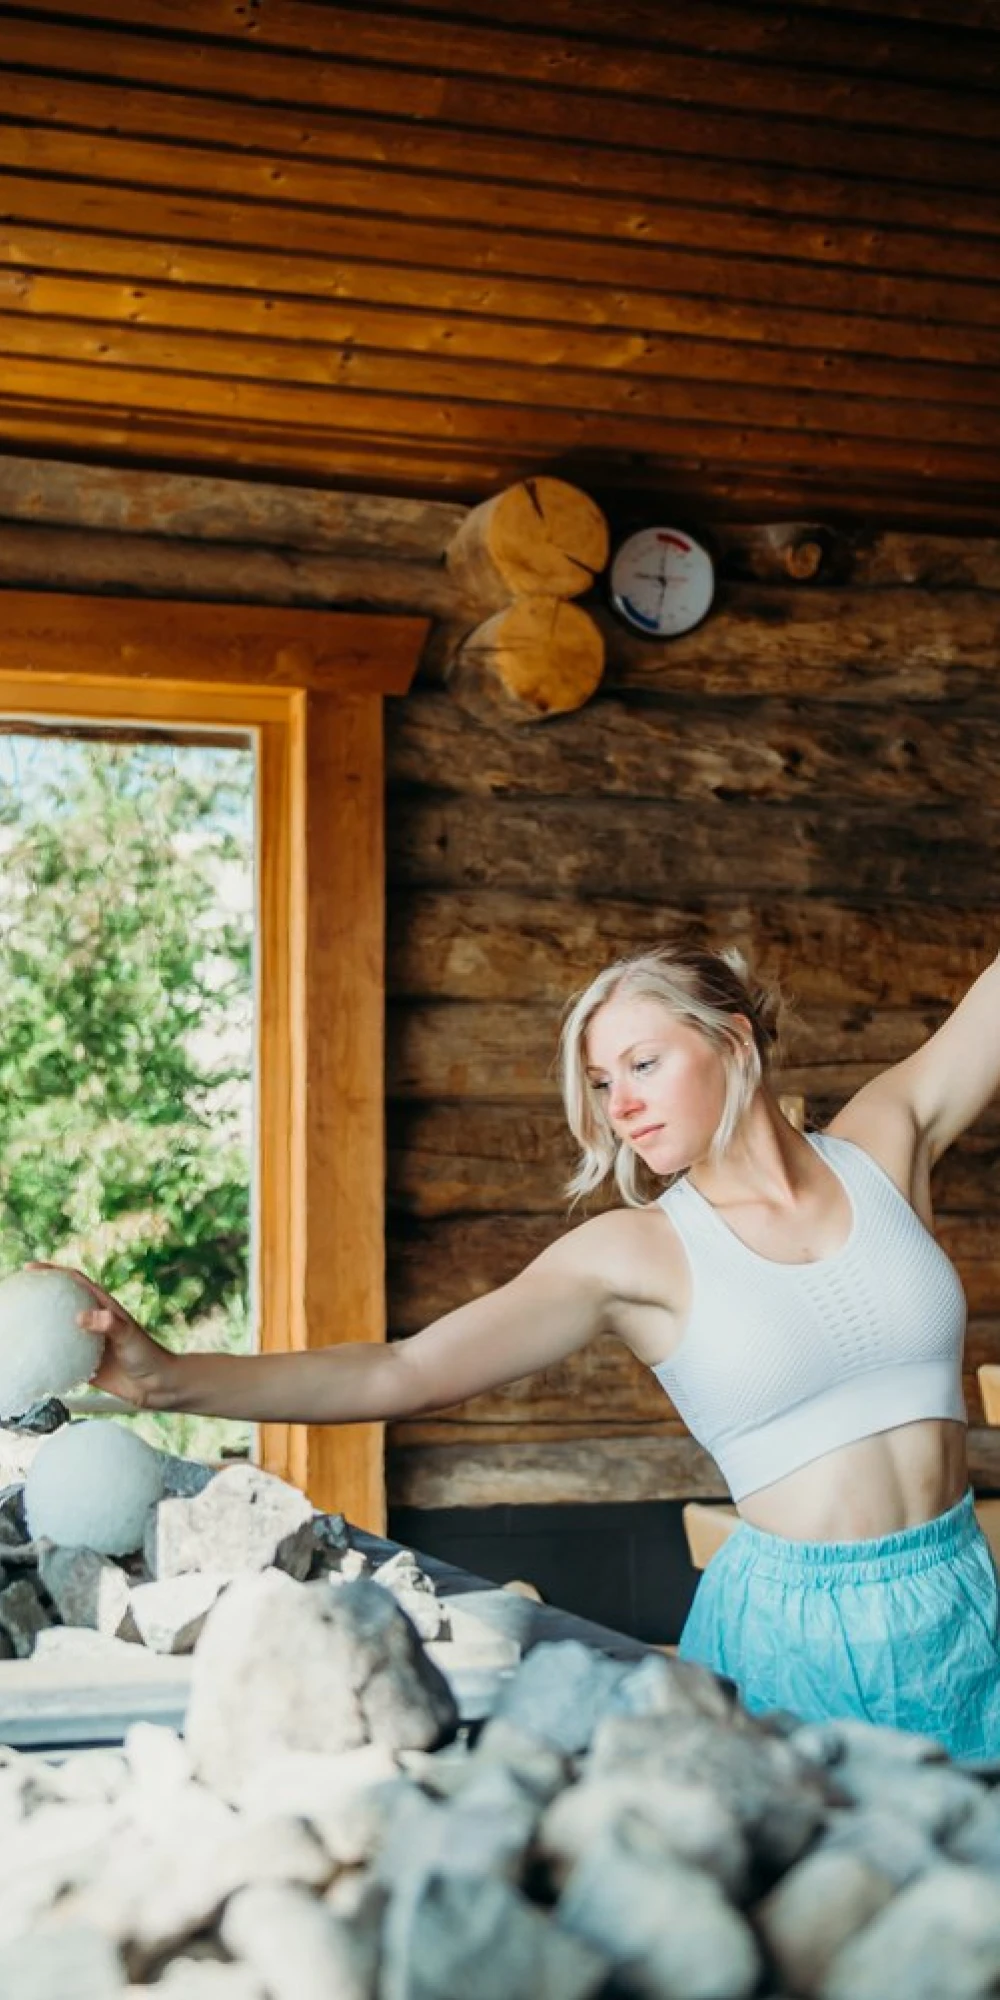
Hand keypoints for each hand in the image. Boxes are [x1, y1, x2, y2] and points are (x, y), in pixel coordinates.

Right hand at [26, 1263, 177, 1410]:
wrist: (157, 1386)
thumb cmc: (149, 1355)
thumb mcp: (129, 1336)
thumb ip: (109, 1324)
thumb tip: (81, 1317)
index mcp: (103, 1308)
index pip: (75, 1283)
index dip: (54, 1272)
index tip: (32, 1269)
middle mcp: (93, 1323)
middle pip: (62, 1303)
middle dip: (42, 1295)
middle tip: (19, 1295)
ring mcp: (88, 1343)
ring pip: (59, 1330)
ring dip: (42, 1326)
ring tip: (19, 1325)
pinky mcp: (85, 1364)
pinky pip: (61, 1358)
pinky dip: (48, 1355)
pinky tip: (32, 1358)